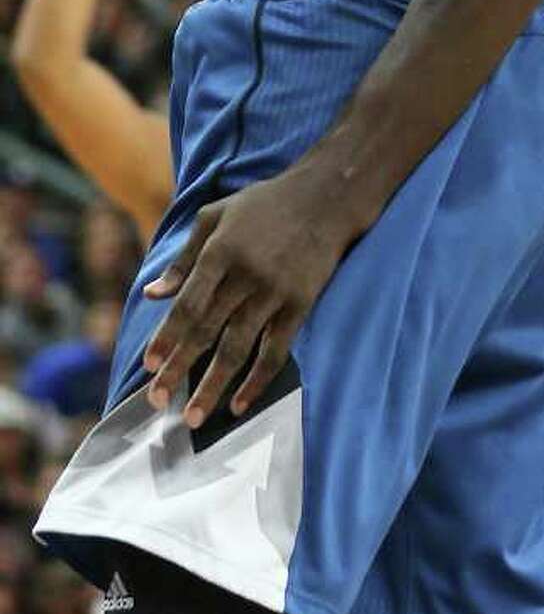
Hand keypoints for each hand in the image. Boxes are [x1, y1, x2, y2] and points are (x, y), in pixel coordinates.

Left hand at [141, 167, 351, 426]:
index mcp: (220, 251)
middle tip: (157, 402)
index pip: (187, 304)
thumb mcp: (215, 217)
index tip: (148, 366)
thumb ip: (183, 258)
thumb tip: (152, 294)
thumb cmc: (263, 204)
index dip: (167, 337)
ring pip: (238, 348)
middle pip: (207, 331)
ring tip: (193, 416)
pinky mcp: (300, 305)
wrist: (326, 197)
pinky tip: (239, 404)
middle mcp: (246, 275)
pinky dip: (257, 380)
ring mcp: (275, 292)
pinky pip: (275, 351)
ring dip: (213, 385)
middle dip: (179, 369)